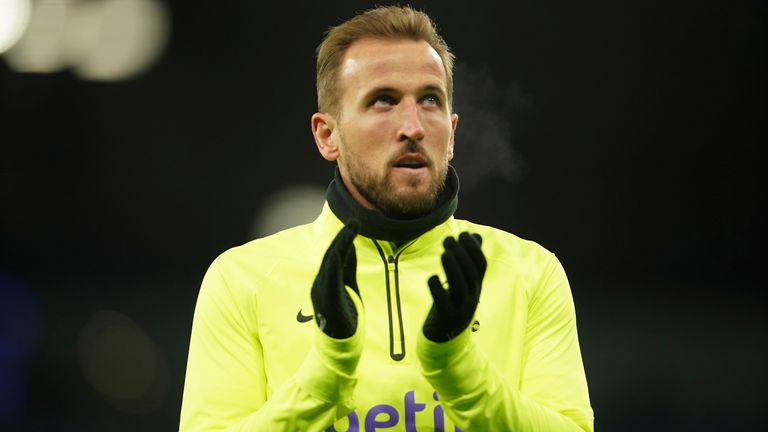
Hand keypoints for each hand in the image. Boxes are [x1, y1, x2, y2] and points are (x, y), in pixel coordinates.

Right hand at [311, 219, 359, 338]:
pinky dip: (335, 265)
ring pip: (330, 263)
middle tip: (355, 221)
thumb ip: (348, 267)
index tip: (355, 222)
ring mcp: (322, 293)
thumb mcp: (349, 285)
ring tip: (351, 230)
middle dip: (343, 236)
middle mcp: (320, 284)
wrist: (339, 347)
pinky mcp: (328, 302)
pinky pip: (331, 280)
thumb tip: (351, 246)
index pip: (335, 254)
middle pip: (332, 254)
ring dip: (341, 245)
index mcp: (326, 280)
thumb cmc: (345, 317)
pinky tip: (340, 253)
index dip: (344, 237)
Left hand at [423, 232, 485, 341]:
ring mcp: (460, 309)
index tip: (463, 234)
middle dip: (461, 255)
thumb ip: (468, 259)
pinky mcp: (446, 318)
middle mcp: (471, 296)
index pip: (481, 265)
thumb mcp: (464, 282)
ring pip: (460, 287)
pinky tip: (432, 278)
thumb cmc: (454, 302)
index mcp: (475, 286)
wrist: (447, 336)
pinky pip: (443, 303)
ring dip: (453, 269)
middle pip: (471, 274)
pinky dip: (438, 289)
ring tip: (445, 254)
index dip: (474, 249)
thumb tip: (476, 235)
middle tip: (448, 239)